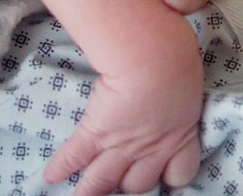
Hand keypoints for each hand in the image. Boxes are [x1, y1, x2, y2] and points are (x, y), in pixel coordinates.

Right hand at [44, 27, 202, 194]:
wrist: (154, 59)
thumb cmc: (179, 62)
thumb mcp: (191, 83)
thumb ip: (185, 95)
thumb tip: (186, 80)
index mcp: (180, 136)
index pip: (180, 174)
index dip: (172, 175)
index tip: (167, 171)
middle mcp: (150, 148)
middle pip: (139, 184)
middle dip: (131, 183)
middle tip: (124, 178)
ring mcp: (121, 144)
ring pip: (103, 180)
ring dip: (90, 190)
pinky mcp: (96, 132)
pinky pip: (75, 156)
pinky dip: (60, 167)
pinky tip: (50, 176)